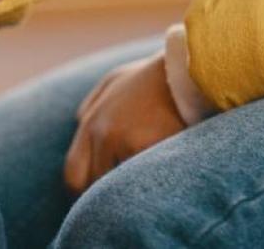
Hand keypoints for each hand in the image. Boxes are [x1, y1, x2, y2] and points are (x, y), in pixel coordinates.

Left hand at [64, 54, 185, 194]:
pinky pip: (146, 178)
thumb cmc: (154, 76)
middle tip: (124, 192)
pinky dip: (155, 180)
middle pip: (93, 185)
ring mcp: (127, 141)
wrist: (190, 68)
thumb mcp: (115, 81)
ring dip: (131, 186)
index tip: (98, 195)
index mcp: (92, 122)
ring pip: (121, 184)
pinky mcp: (153, 147)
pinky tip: (166, 170)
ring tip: (148, 177)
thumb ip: (93, 104)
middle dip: (105, 193)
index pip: (73, 174)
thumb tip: (79, 122)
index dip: (84, 190)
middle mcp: (103, 134)